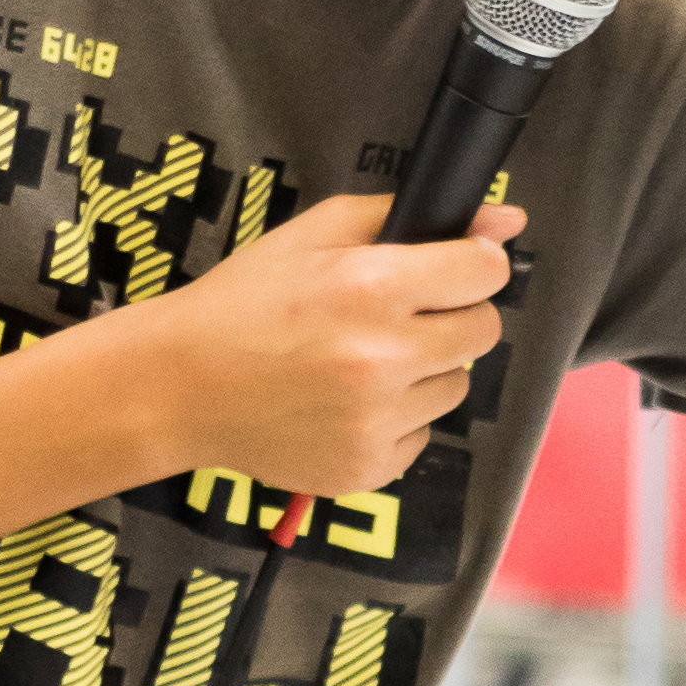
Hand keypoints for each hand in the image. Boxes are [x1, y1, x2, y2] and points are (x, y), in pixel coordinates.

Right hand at [144, 186, 516, 503]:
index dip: (472, 263)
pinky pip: (422, 435)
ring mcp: (376, 421)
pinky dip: (396, 419)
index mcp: (371, 288)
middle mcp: (381, 358)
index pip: (485, 272)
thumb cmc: (245, 303)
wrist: (181, 387)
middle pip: (483, 331)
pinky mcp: (368, 467)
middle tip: (398, 316)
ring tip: (361, 361)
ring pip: (455, 386)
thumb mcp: (314, 235)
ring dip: (425, 370)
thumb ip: (406, 217)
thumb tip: (504, 221)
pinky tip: (344, 402)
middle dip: (452, 315)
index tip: (452, 267)